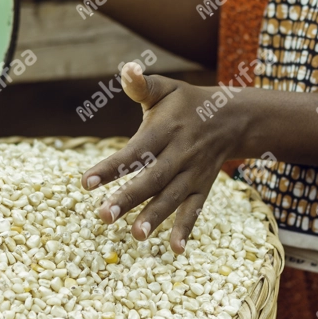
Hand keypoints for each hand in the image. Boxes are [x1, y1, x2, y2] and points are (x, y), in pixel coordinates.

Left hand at [82, 63, 244, 253]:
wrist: (233, 118)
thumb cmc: (186, 103)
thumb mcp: (166, 89)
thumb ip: (141, 84)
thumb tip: (127, 68)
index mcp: (166, 129)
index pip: (136, 150)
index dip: (111, 166)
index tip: (84, 182)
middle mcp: (180, 153)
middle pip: (153, 178)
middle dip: (128, 198)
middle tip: (103, 216)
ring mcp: (193, 173)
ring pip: (172, 198)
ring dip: (155, 217)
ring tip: (135, 235)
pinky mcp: (202, 188)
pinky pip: (194, 210)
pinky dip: (186, 229)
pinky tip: (174, 250)